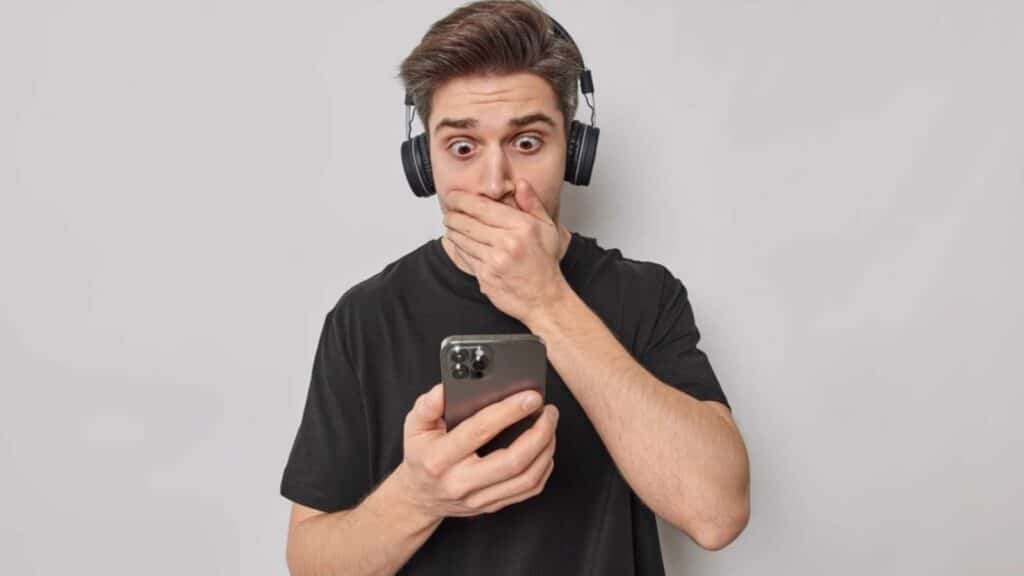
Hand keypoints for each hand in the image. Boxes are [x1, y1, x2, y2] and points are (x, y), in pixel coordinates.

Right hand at [394, 383, 558, 518]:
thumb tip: (447, 388)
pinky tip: (545, 448)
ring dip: (546, 449)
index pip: (479, 431)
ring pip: (526, 478)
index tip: (531, 396)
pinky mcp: (492, 505)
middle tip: (548, 411)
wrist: (419, 496)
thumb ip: (429, 404)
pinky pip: (529, 490)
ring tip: (550, 426)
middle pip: (512, 461)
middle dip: (539, 433)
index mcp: (440, 458)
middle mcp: (460, 482)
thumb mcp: (415, 424)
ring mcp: (478, 498)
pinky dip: (544, 468)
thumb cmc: (421, 454)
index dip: (509, 412)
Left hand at [443, 179, 569, 323]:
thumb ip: (532, 204)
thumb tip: (520, 184)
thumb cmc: (544, 264)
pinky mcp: (485, 277)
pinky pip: (465, 257)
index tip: (454, 196)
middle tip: (449, 212)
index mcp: (521, 227)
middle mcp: (507, 243)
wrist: (544, 299)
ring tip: (452, 226)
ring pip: (462, 239)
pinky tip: (459, 243)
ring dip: (453, 231)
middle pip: (467, 222)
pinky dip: (458, 248)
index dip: (462, 200)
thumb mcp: (547, 228)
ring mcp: (494, 261)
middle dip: (453, 215)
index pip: (482, 207)